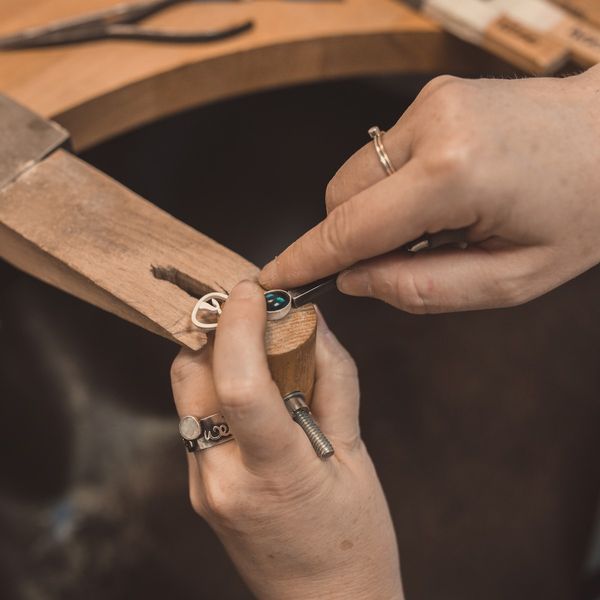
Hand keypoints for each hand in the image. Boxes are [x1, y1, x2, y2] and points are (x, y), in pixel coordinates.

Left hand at [170, 281, 403, 599]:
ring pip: (189, 394)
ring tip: (261, 351)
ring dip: (217, 358)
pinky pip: (198, 418)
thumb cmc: (354, 540)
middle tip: (254, 314)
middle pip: (192, 377)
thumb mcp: (356, 455)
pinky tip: (256, 392)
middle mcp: (222, 479)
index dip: (238, 325)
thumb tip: (312, 323)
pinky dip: (220, 388)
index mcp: (272, 473)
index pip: (239, 383)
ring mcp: (203, 487)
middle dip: (217, 332)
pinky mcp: (200, 489)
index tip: (251, 289)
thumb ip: (332, 380)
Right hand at [259, 66, 599, 312]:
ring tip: (435, 226)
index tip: (272, 279)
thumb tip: (355, 279)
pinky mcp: (431, 99)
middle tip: (402, 260)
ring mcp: (429, 104)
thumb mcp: (511, 279)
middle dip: (352, 240)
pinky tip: (438, 197)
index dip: (305, 258)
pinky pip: (380, 157)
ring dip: (374, 214)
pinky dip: (391, 189)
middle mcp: (432, 126)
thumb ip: (422, 288)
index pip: (351, 227)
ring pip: (355, 176)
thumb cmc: (582, 210)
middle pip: (341, 198)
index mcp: (454, 175)